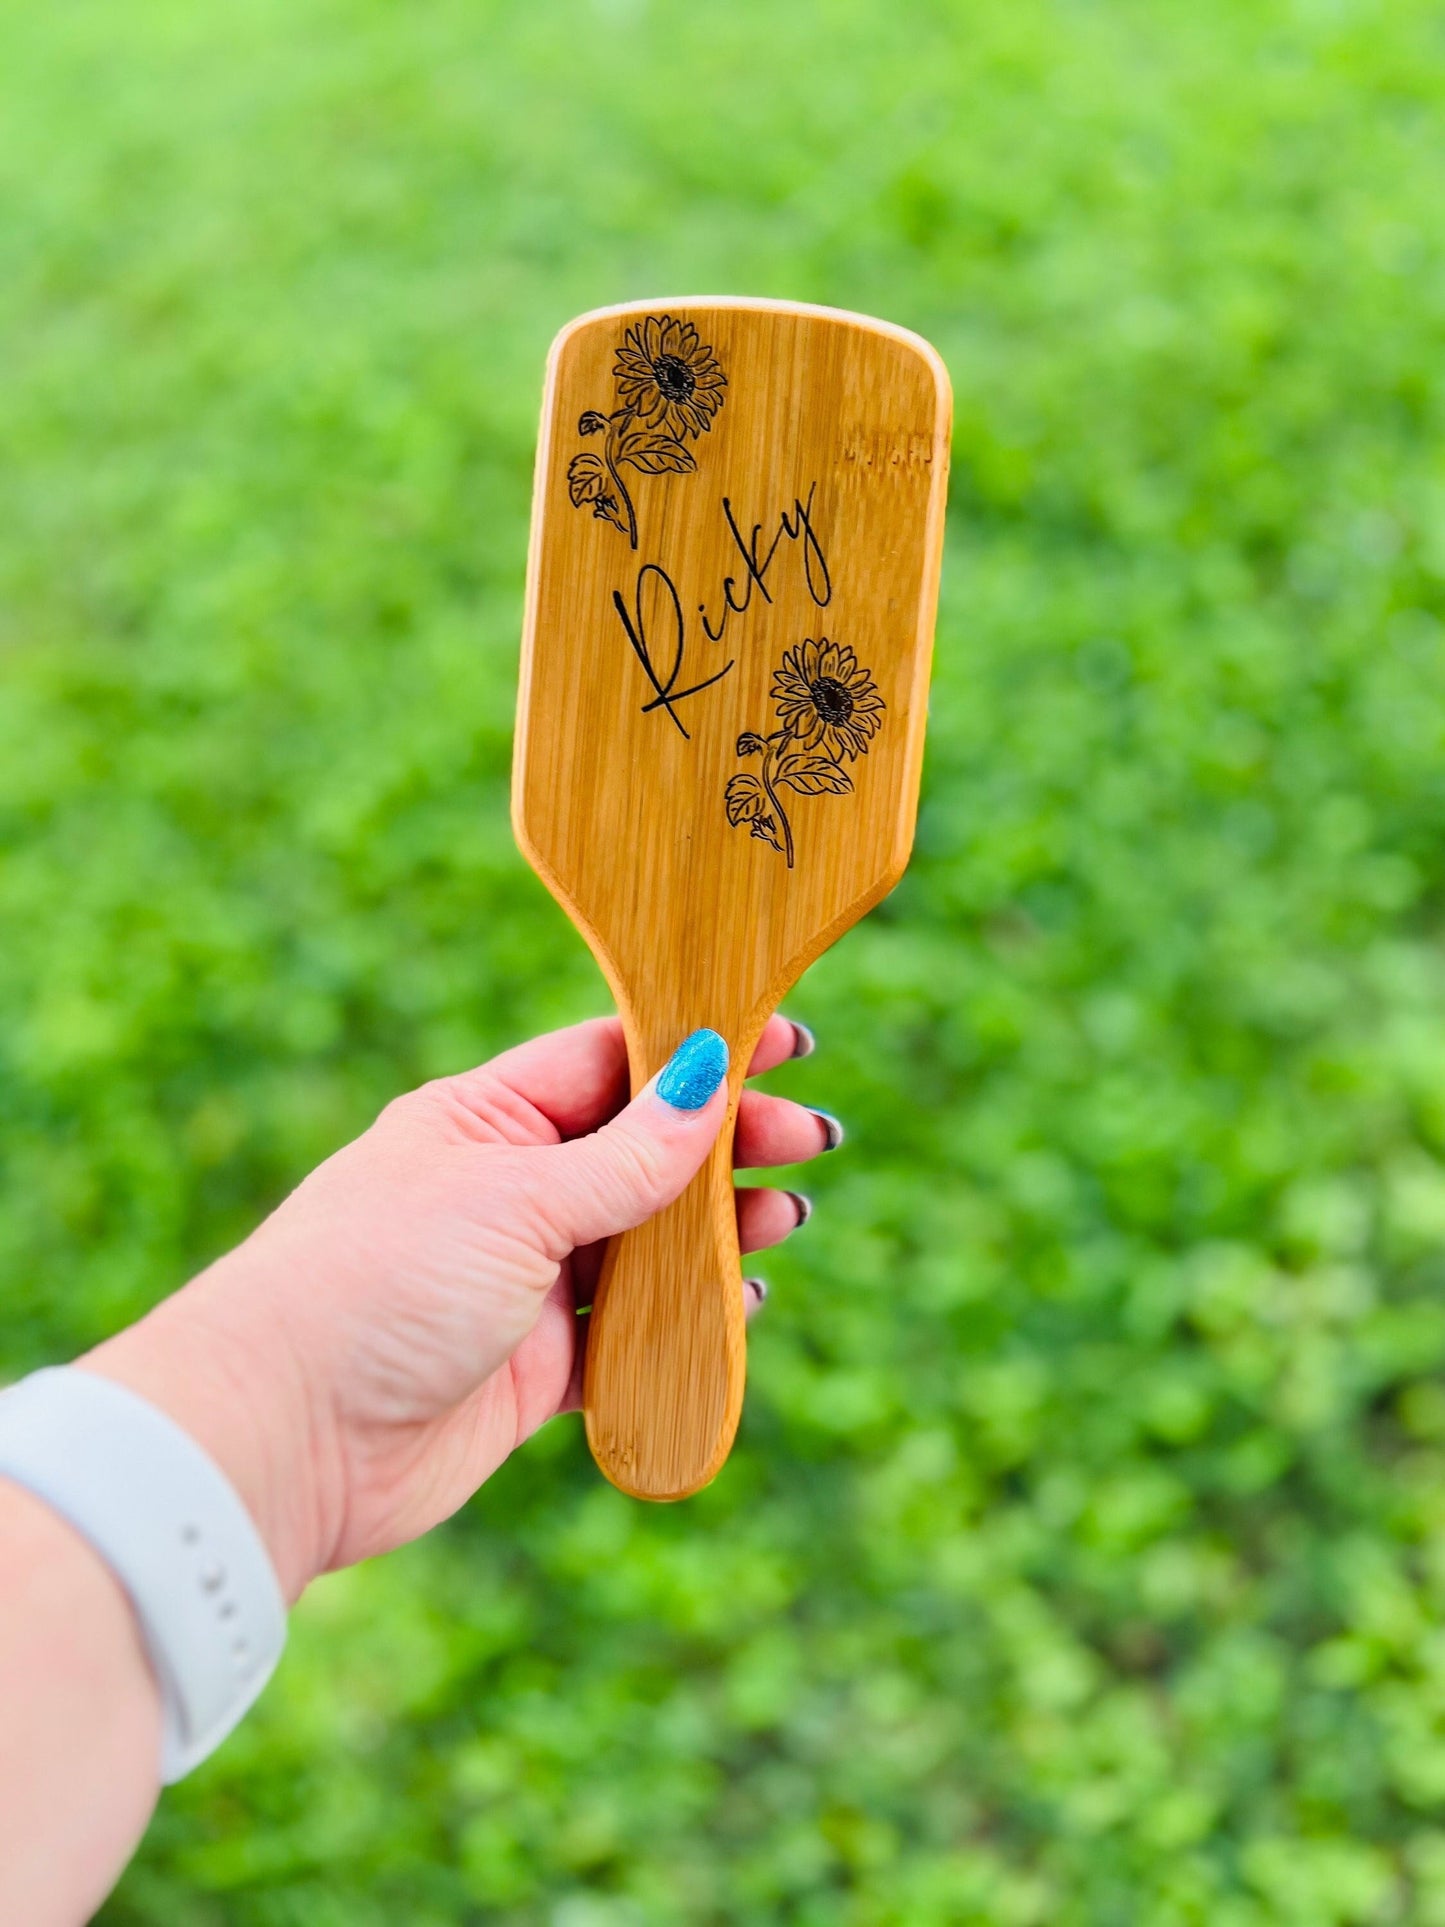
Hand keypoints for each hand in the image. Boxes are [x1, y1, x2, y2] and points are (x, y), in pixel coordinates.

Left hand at [84, 1016, 830, 1597]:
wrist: (282, 1441)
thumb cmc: (375, 1285)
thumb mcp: (513, 1199)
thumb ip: (625, 1157)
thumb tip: (706, 1079)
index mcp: (483, 1119)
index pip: (611, 1063)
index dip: (699, 1050)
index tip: (783, 1042)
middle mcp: (504, 1191)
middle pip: (642, 1151)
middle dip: (728, 1144)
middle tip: (811, 1139)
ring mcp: (519, 1281)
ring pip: (645, 1242)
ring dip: (719, 1230)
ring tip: (789, 1219)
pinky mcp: (531, 1368)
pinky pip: (629, 1333)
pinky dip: (687, 1322)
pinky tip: (740, 1307)